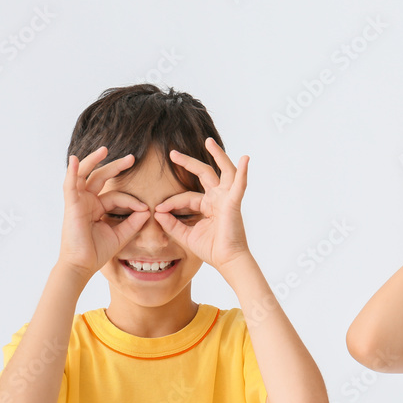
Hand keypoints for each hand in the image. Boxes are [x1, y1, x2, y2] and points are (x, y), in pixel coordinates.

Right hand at [58, 147, 149, 277]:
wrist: (83, 265)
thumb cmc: (97, 251)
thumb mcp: (121, 234)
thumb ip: (133, 221)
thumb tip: (147, 209)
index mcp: (97, 208)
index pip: (116, 196)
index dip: (132, 201)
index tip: (144, 209)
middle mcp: (87, 202)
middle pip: (101, 178)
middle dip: (116, 166)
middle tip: (132, 158)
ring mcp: (78, 202)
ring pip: (85, 175)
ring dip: (94, 161)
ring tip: (105, 149)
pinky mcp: (71, 205)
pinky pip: (70, 185)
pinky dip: (72, 172)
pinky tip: (75, 160)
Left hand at [153, 138, 250, 271]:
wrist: (226, 260)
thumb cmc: (211, 249)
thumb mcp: (186, 235)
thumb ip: (171, 223)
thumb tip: (157, 212)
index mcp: (207, 205)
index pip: (186, 196)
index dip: (171, 202)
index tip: (158, 209)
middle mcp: (218, 198)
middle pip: (203, 174)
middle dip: (188, 162)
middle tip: (172, 153)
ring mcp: (227, 198)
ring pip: (223, 171)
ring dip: (218, 155)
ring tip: (209, 141)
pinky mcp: (234, 203)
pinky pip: (239, 185)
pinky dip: (243, 172)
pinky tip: (245, 159)